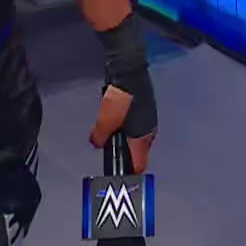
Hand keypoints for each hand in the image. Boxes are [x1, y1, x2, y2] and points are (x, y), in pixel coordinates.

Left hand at [90, 17, 156, 174]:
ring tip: (110, 136)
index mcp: (143, 138)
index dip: (129, 173)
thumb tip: (97, 144)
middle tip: (110, 153)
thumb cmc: (120, 99)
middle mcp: (149, 131)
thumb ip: (100, 136)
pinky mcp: (144, 108)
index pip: (140, 165)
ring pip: (137, 138)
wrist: (129, 70)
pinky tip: (115, 120)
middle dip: (126, 155)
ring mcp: (148, 119)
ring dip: (126, 140)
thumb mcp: (105, 120)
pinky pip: (135, 125)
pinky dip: (127, 127)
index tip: (118, 176)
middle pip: (138, 152)